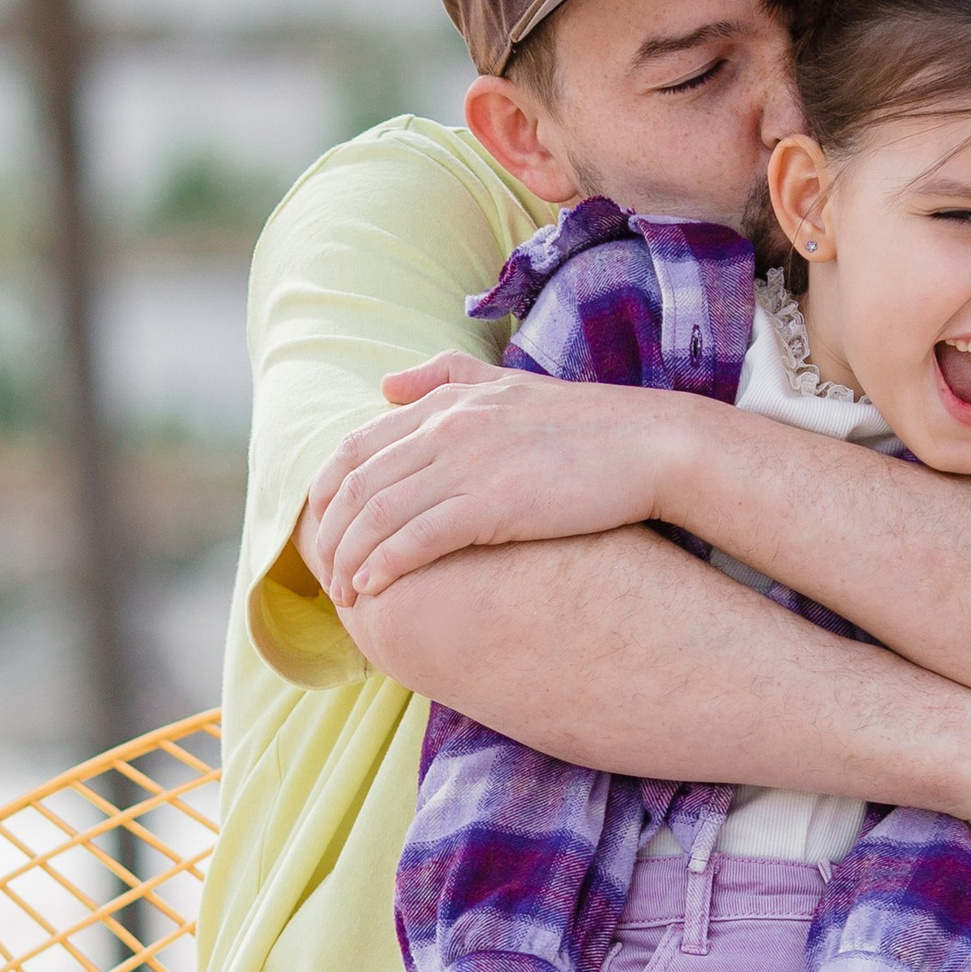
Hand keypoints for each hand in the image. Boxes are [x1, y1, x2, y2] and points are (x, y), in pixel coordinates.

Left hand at [305, 358, 676, 606]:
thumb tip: (384, 384)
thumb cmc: (584, 424)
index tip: (321, 534)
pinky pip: (417, 538)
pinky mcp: (492, 503)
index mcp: (444, 402)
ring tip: (342, 594)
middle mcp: (445, 428)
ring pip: (377, 514)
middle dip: (329, 538)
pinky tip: (372, 590)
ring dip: (349, 559)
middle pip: (354, 485)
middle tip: (324, 578)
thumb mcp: (507, 383)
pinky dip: (385, 565)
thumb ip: (442, 377)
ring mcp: (467, 464)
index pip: (354, 447)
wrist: (649, 445)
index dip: (325, 495)